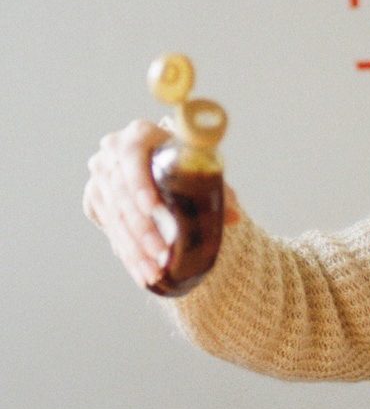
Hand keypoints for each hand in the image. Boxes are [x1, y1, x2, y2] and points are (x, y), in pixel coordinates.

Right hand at [83, 118, 239, 288]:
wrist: (168, 173)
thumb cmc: (192, 168)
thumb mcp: (207, 173)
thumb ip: (220, 190)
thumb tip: (234, 216)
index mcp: (141, 133)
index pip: (133, 155)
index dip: (140, 182)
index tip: (153, 209)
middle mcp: (112, 151)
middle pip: (122, 193)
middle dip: (143, 228)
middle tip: (162, 253)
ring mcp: (100, 176)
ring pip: (115, 217)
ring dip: (135, 249)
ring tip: (155, 272)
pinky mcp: (96, 199)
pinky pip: (110, 230)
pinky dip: (129, 255)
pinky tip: (144, 274)